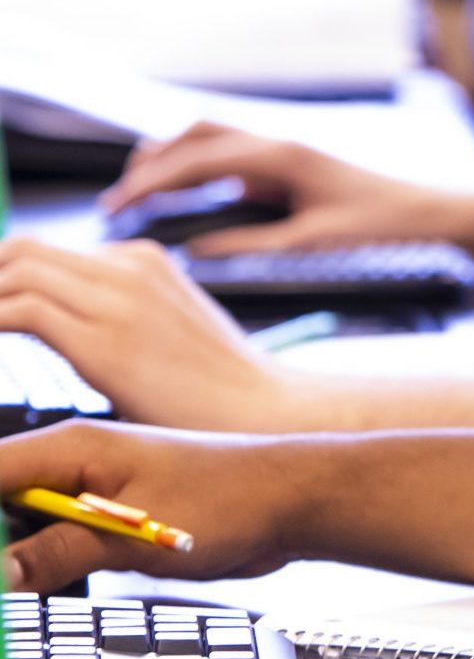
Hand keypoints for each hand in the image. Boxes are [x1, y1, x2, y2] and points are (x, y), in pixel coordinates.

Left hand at [0, 238, 288, 431]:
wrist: (264, 410)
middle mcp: (129, 266)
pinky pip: (19, 310)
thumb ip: (117, 316)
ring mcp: (119, 297)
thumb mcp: (167, 331)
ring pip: (13, 269)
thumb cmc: (217, 389)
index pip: (43, 251)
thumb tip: (64, 329)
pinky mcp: (107, 339)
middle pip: (20, 248)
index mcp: (143, 260)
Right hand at [0, 418, 304, 590]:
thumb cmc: (231, 499)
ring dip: (6, 555)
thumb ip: (57, 553)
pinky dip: (31, 564)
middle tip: (8, 584)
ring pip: (13, 525)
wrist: (291, 499)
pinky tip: (25, 588)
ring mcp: (88, 490)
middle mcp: (71, 463)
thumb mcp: (134, 535)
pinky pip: (48, 538)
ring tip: (18, 587)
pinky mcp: (106, 517)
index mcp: (69, 447)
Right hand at [104, 124, 449, 255]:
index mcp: (280, 155)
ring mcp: (282, 151)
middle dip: (151, 164)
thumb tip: (194, 250)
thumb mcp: (312, 242)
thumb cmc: (378, 225)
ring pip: (212, 140)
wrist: (425, 211)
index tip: (116, 204)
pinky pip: (232, 158)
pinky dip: (199, 169)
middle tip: (116, 201)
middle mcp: (277, 143)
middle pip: (196, 136)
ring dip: (173, 159)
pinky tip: (184, 196)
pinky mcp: (288, 165)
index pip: (198, 159)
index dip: (151, 181)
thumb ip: (251, 245)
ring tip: (138, 194)